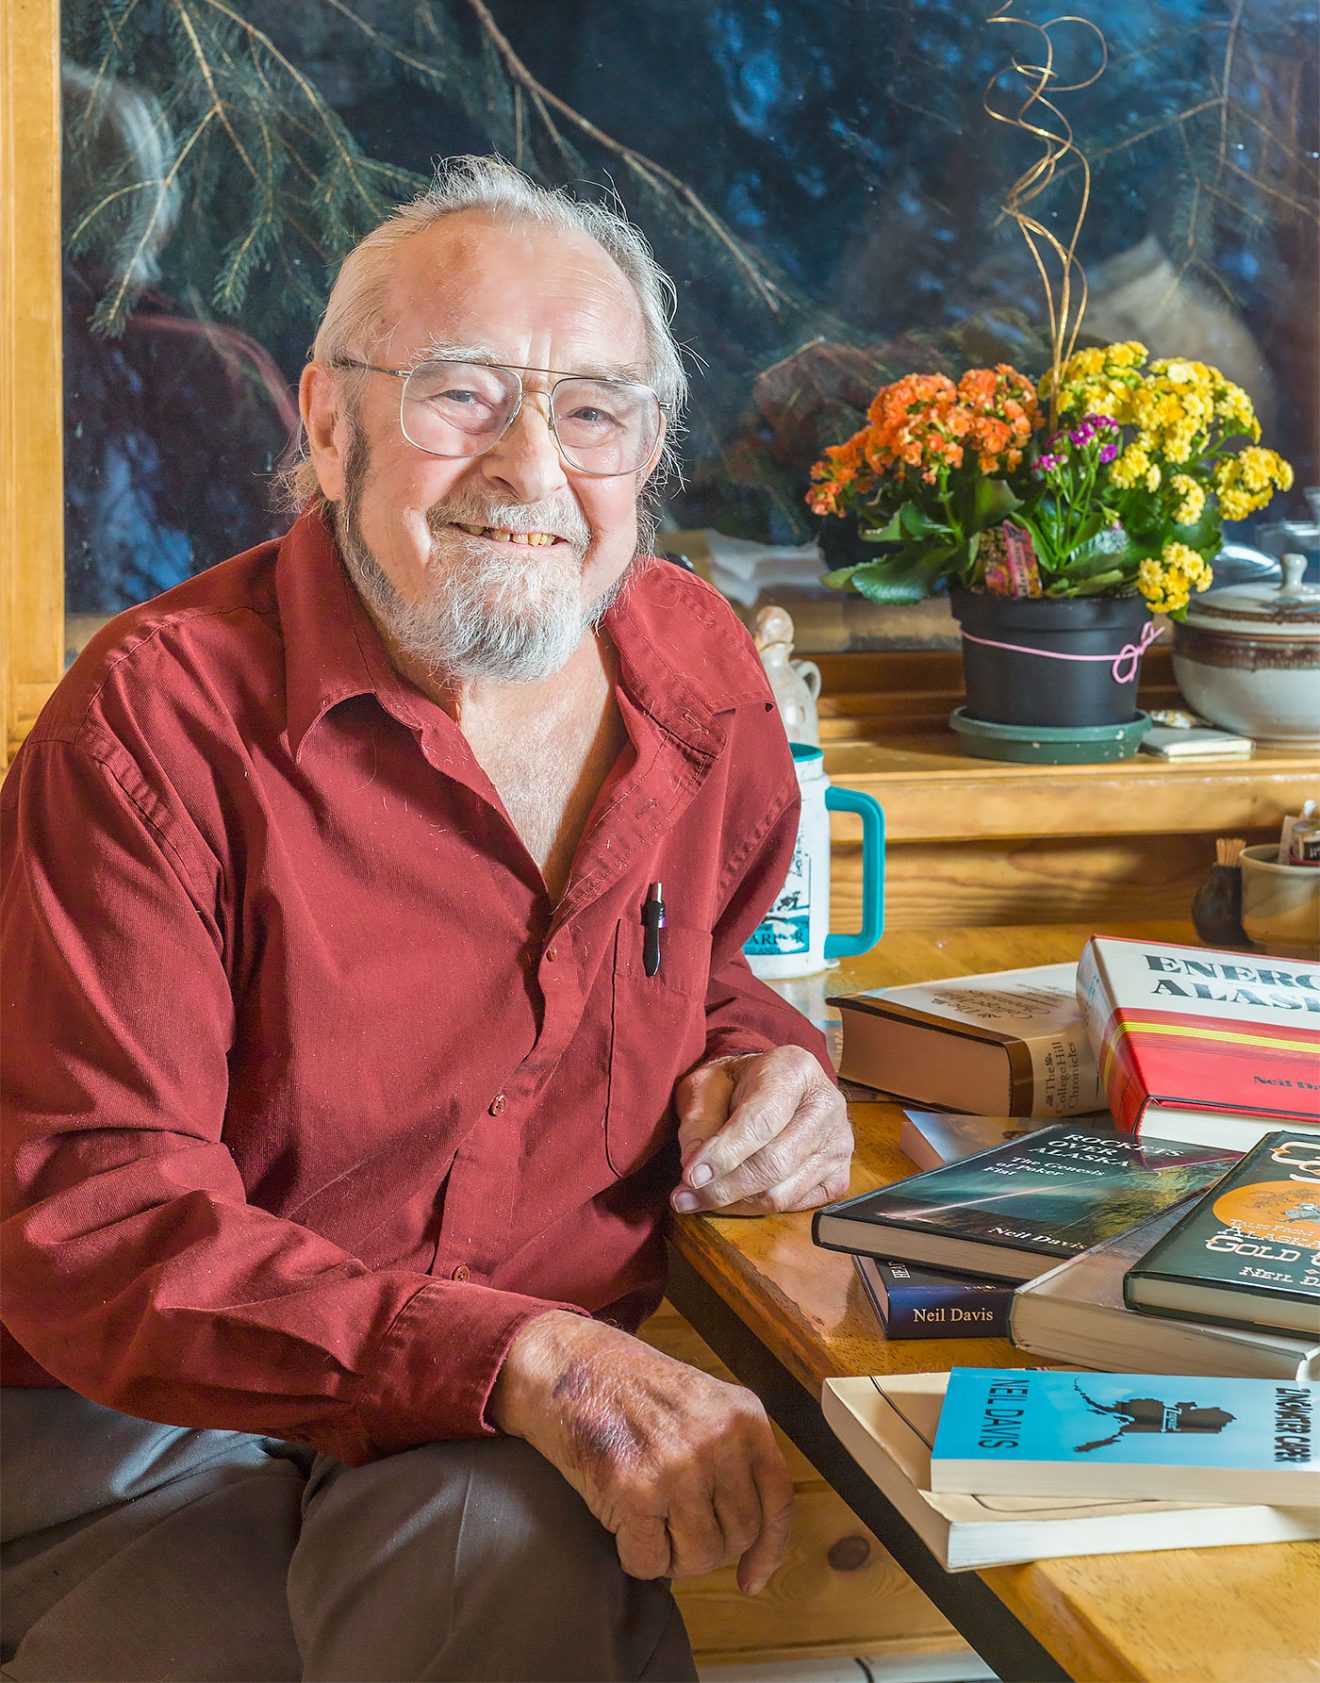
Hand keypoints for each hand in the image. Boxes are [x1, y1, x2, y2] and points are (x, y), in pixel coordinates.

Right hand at [490, 1310, 793, 1592]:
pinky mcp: (636, 1491)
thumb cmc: (630, 1387)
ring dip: (672, 1556)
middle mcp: (720, 1441)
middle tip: (675, 1528)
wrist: (567, 1365)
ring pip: (699, 1558)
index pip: (778, 1501)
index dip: (768, 1551)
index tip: (752, 1578)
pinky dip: (635, 1556)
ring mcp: (680, 1467)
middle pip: (738, 1536)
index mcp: (744, 1417)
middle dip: (708, 1546)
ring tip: (650, 1523)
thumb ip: (733, 1454)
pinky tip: (623, 1525)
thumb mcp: (703, 1403)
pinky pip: (650, 1562)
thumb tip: (752, 1536)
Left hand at [669, 1046, 851, 1216]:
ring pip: (782, 1192)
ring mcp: (839, 1143)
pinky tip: (734, 1196)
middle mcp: (826, 1106)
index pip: (760, 1122)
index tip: (690, 1176)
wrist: (773, 1085)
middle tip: (683, 1197)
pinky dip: (756, 1207)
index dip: (723, 1153)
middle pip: (774, 1163)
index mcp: (794, 1069)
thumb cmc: (736, 1084)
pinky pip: (794, 1206)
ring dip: (735, 1203)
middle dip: (724, 1187)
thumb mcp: (706, 1085)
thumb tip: (695, 1172)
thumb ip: (698, 1123)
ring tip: (700, 1197)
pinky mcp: (839, 1176)